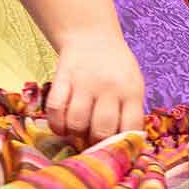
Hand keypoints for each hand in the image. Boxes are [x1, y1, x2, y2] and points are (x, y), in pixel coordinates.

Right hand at [45, 29, 145, 148]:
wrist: (91, 35)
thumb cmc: (116, 68)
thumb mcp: (133, 86)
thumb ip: (130, 114)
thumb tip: (124, 149)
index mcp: (131, 91)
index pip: (130, 129)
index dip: (122, 147)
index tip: (115, 153)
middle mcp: (109, 87)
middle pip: (101, 131)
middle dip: (96, 145)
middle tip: (93, 145)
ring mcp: (84, 82)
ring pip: (77, 123)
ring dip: (76, 135)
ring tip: (78, 134)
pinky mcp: (62, 78)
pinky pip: (55, 109)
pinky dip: (56, 125)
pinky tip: (62, 127)